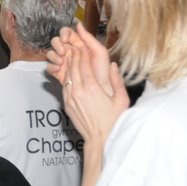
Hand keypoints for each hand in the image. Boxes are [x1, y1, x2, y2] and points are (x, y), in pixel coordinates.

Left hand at [48, 24, 128, 145]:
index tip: (82, 46)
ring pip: (67, 76)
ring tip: (70, 56)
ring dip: (68, 65)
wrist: (100, 139)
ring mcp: (71, 98)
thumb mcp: (121, 100)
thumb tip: (113, 65)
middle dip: (74, 56)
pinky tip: (69, 73)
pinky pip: (65, 87)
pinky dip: (67, 77)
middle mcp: (78, 91)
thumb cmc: (114, 121)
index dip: (82, 55)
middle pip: (73, 68)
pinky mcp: (67, 104)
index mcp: (92, 88)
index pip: (84, 66)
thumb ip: (117, 81)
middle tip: (74, 46)